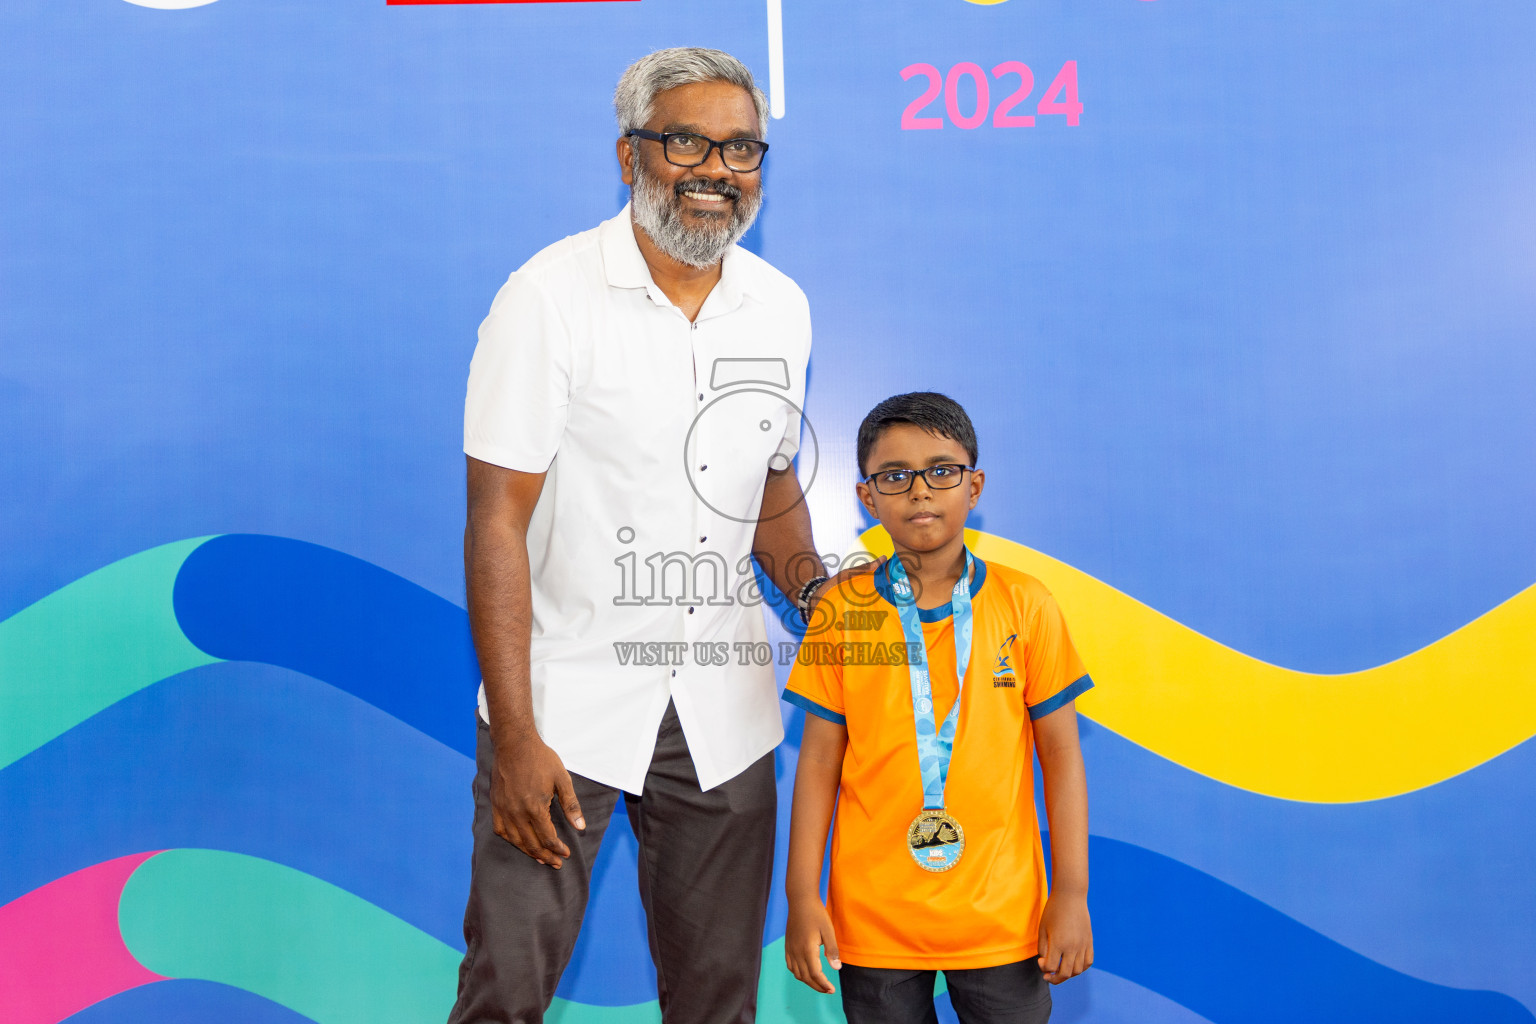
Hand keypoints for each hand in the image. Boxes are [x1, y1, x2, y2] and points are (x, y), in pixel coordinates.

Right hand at [489, 732, 584, 868]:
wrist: (514, 744)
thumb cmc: (541, 759)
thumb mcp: (562, 779)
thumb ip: (571, 805)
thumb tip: (581, 827)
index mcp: (535, 808)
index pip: (547, 838)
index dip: (558, 849)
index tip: (566, 854)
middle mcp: (517, 813)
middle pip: (532, 844)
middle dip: (546, 856)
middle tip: (556, 863)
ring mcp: (504, 810)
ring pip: (516, 840)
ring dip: (529, 852)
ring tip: (541, 858)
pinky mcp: (496, 805)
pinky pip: (501, 830)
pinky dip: (511, 840)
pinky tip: (519, 843)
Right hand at [785, 896, 840, 993]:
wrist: (800, 900)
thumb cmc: (816, 914)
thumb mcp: (828, 931)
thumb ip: (832, 950)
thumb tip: (837, 968)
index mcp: (807, 949)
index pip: (815, 974)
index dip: (824, 984)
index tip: (832, 990)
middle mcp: (796, 952)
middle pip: (806, 977)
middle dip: (817, 986)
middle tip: (828, 990)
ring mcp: (790, 949)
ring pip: (797, 973)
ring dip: (808, 981)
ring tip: (819, 983)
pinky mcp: (787, 946)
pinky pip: (790, 966)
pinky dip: (798, 973)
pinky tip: (805, 972)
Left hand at [1036, 892, 1092, 983]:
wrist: (1071, 897)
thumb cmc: (1053, 911)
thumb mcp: (1043, 928)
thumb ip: (1043, 948)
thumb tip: (1046, 964)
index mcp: (1058, 943)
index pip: (1051, 967)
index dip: (1044, 968)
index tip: (1041, 962)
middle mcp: (1072, 947)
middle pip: (1065, 973)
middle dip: (1055, 978)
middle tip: (1048, 977)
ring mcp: (1083, 945)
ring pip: (1078, 970)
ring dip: (1068, 974)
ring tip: (1060, 969)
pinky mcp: (1089, 942)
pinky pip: (1088, 962)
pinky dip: (1081, 968)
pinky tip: (1072, 964)